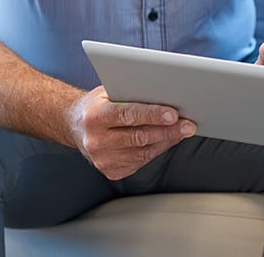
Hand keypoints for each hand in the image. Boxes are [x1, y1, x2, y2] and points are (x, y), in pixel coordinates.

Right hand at [67, 86, 195, 179]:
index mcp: (94, 117)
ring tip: (183, 130)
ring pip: (143, 152)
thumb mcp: (108, 92)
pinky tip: (167, 140)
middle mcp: (96, 141)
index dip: (152, 114)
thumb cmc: (97, 105)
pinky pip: (141, 162)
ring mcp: (103, 160)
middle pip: (139, 137)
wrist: (75, 126)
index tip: (173, 113)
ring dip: (166, 141)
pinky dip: (156, 150)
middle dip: (167, 130)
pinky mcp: (111, 171)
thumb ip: (130, 95)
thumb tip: (165, 97)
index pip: (127, 115)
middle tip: (188, 124)